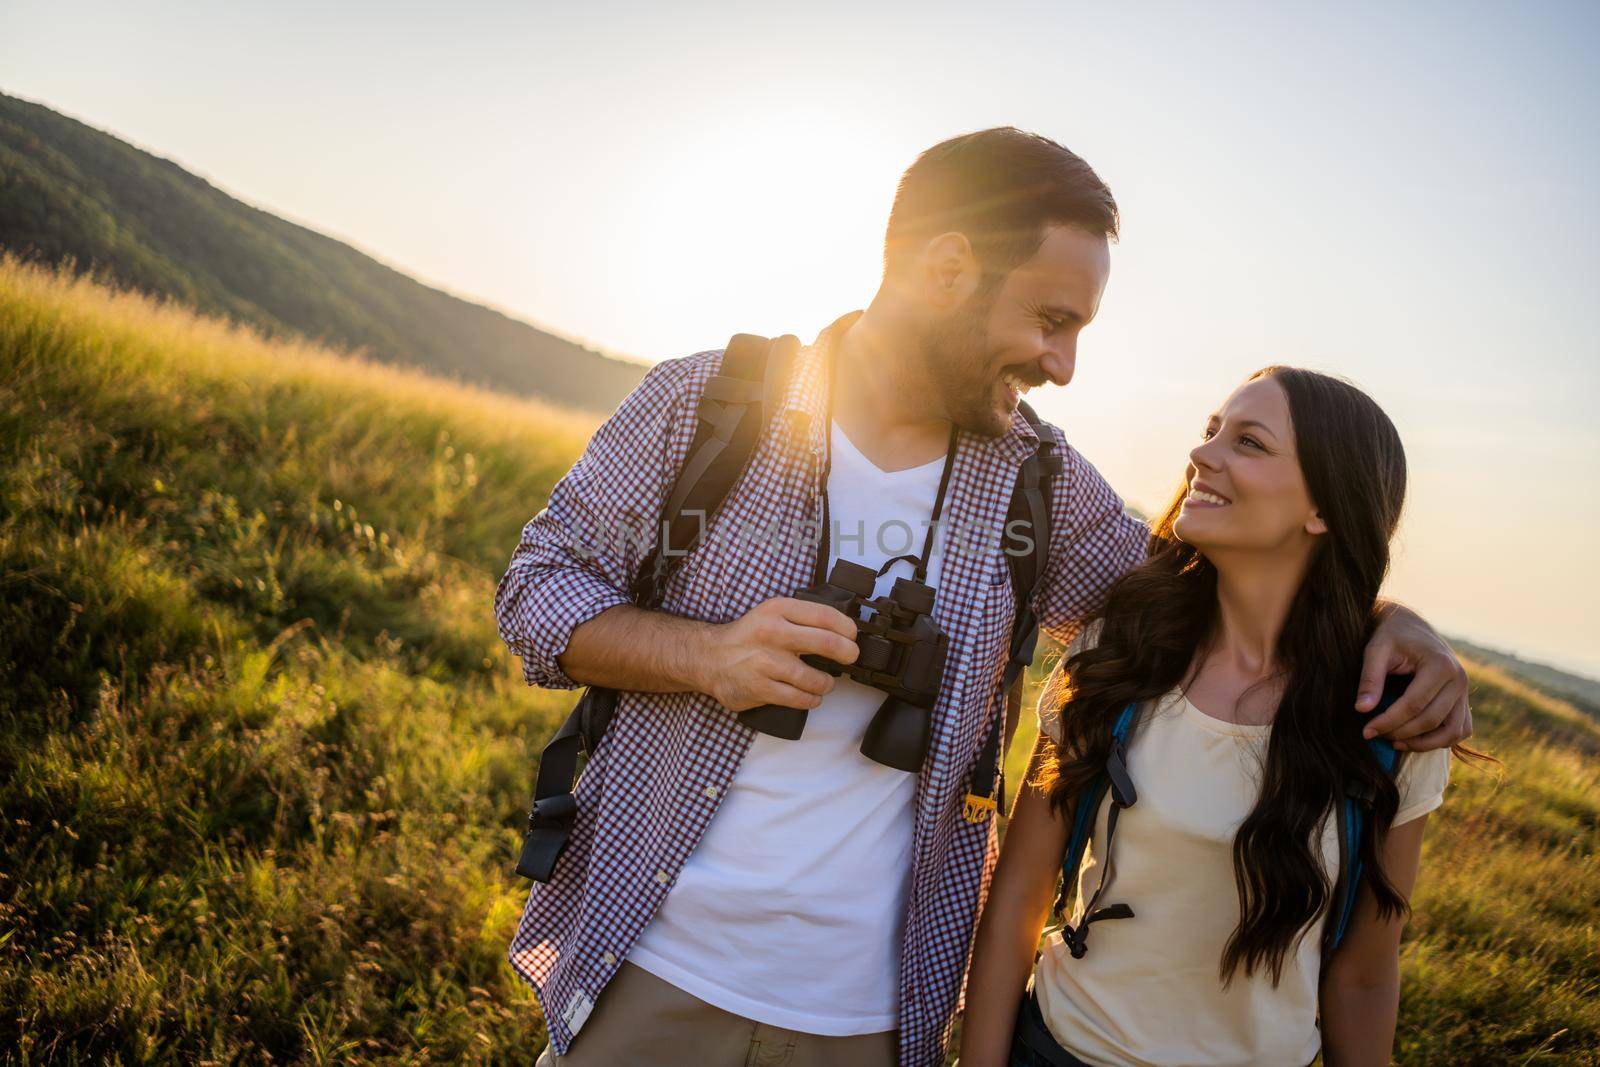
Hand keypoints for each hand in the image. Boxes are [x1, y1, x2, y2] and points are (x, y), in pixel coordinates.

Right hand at [694, 596, 858, 712]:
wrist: (710, 658)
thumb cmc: (748, 636)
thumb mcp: (772, 613)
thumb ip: (801, 617)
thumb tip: (842, 628)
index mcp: (778, 610)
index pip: (825, 615)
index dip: (847, 628)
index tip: (852, 636)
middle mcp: (772, 634)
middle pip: (827, 644)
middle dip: (847, 653)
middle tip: (850, 657)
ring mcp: (766, 663)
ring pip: (815, 679)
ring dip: (826, 683)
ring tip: (824, 682)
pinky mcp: (760, 688)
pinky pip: (799, 699)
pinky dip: (811, 699)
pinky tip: (810, 695)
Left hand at [1357, 602, 1471, 750]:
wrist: (1410, 625)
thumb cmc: (1390, 635)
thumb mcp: (1376, 650)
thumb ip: (1370, 679)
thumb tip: (1362, 710)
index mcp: (1440, 665)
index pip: (1414, 705)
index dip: (1389, 721)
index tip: (1366, 731)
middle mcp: (1459, 679)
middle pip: (1432, 720)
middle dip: (1401, 733)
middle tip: (1374, 735)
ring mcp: (1465, 691)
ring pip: (1452, 731)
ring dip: (1424, 744)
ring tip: (1395, 743)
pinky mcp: (1463, 699)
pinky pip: (1460, 729)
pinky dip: (1441, 740)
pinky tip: (1413, 739)